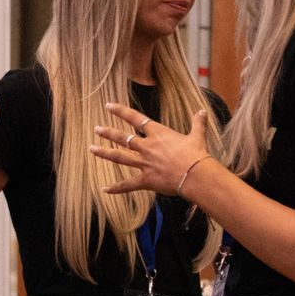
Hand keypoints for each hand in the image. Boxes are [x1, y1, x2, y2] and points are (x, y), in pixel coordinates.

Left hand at [90, 103, 210, 196]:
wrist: (196, 174)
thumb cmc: (197, 154)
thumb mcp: (197, 135)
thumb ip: (197, 122)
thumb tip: (202, 111)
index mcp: (158, 134)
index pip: (135, 119)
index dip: (120, 111)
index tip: (108, 106)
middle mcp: (147, 147)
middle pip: (122, 138)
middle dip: (108, 133)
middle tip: (96, 129)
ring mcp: (144, 163)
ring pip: (119, 157)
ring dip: (104, 153)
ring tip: (92, 149)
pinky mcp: (146, 180)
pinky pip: (128, 184)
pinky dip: (116, 188)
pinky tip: (105, 189)